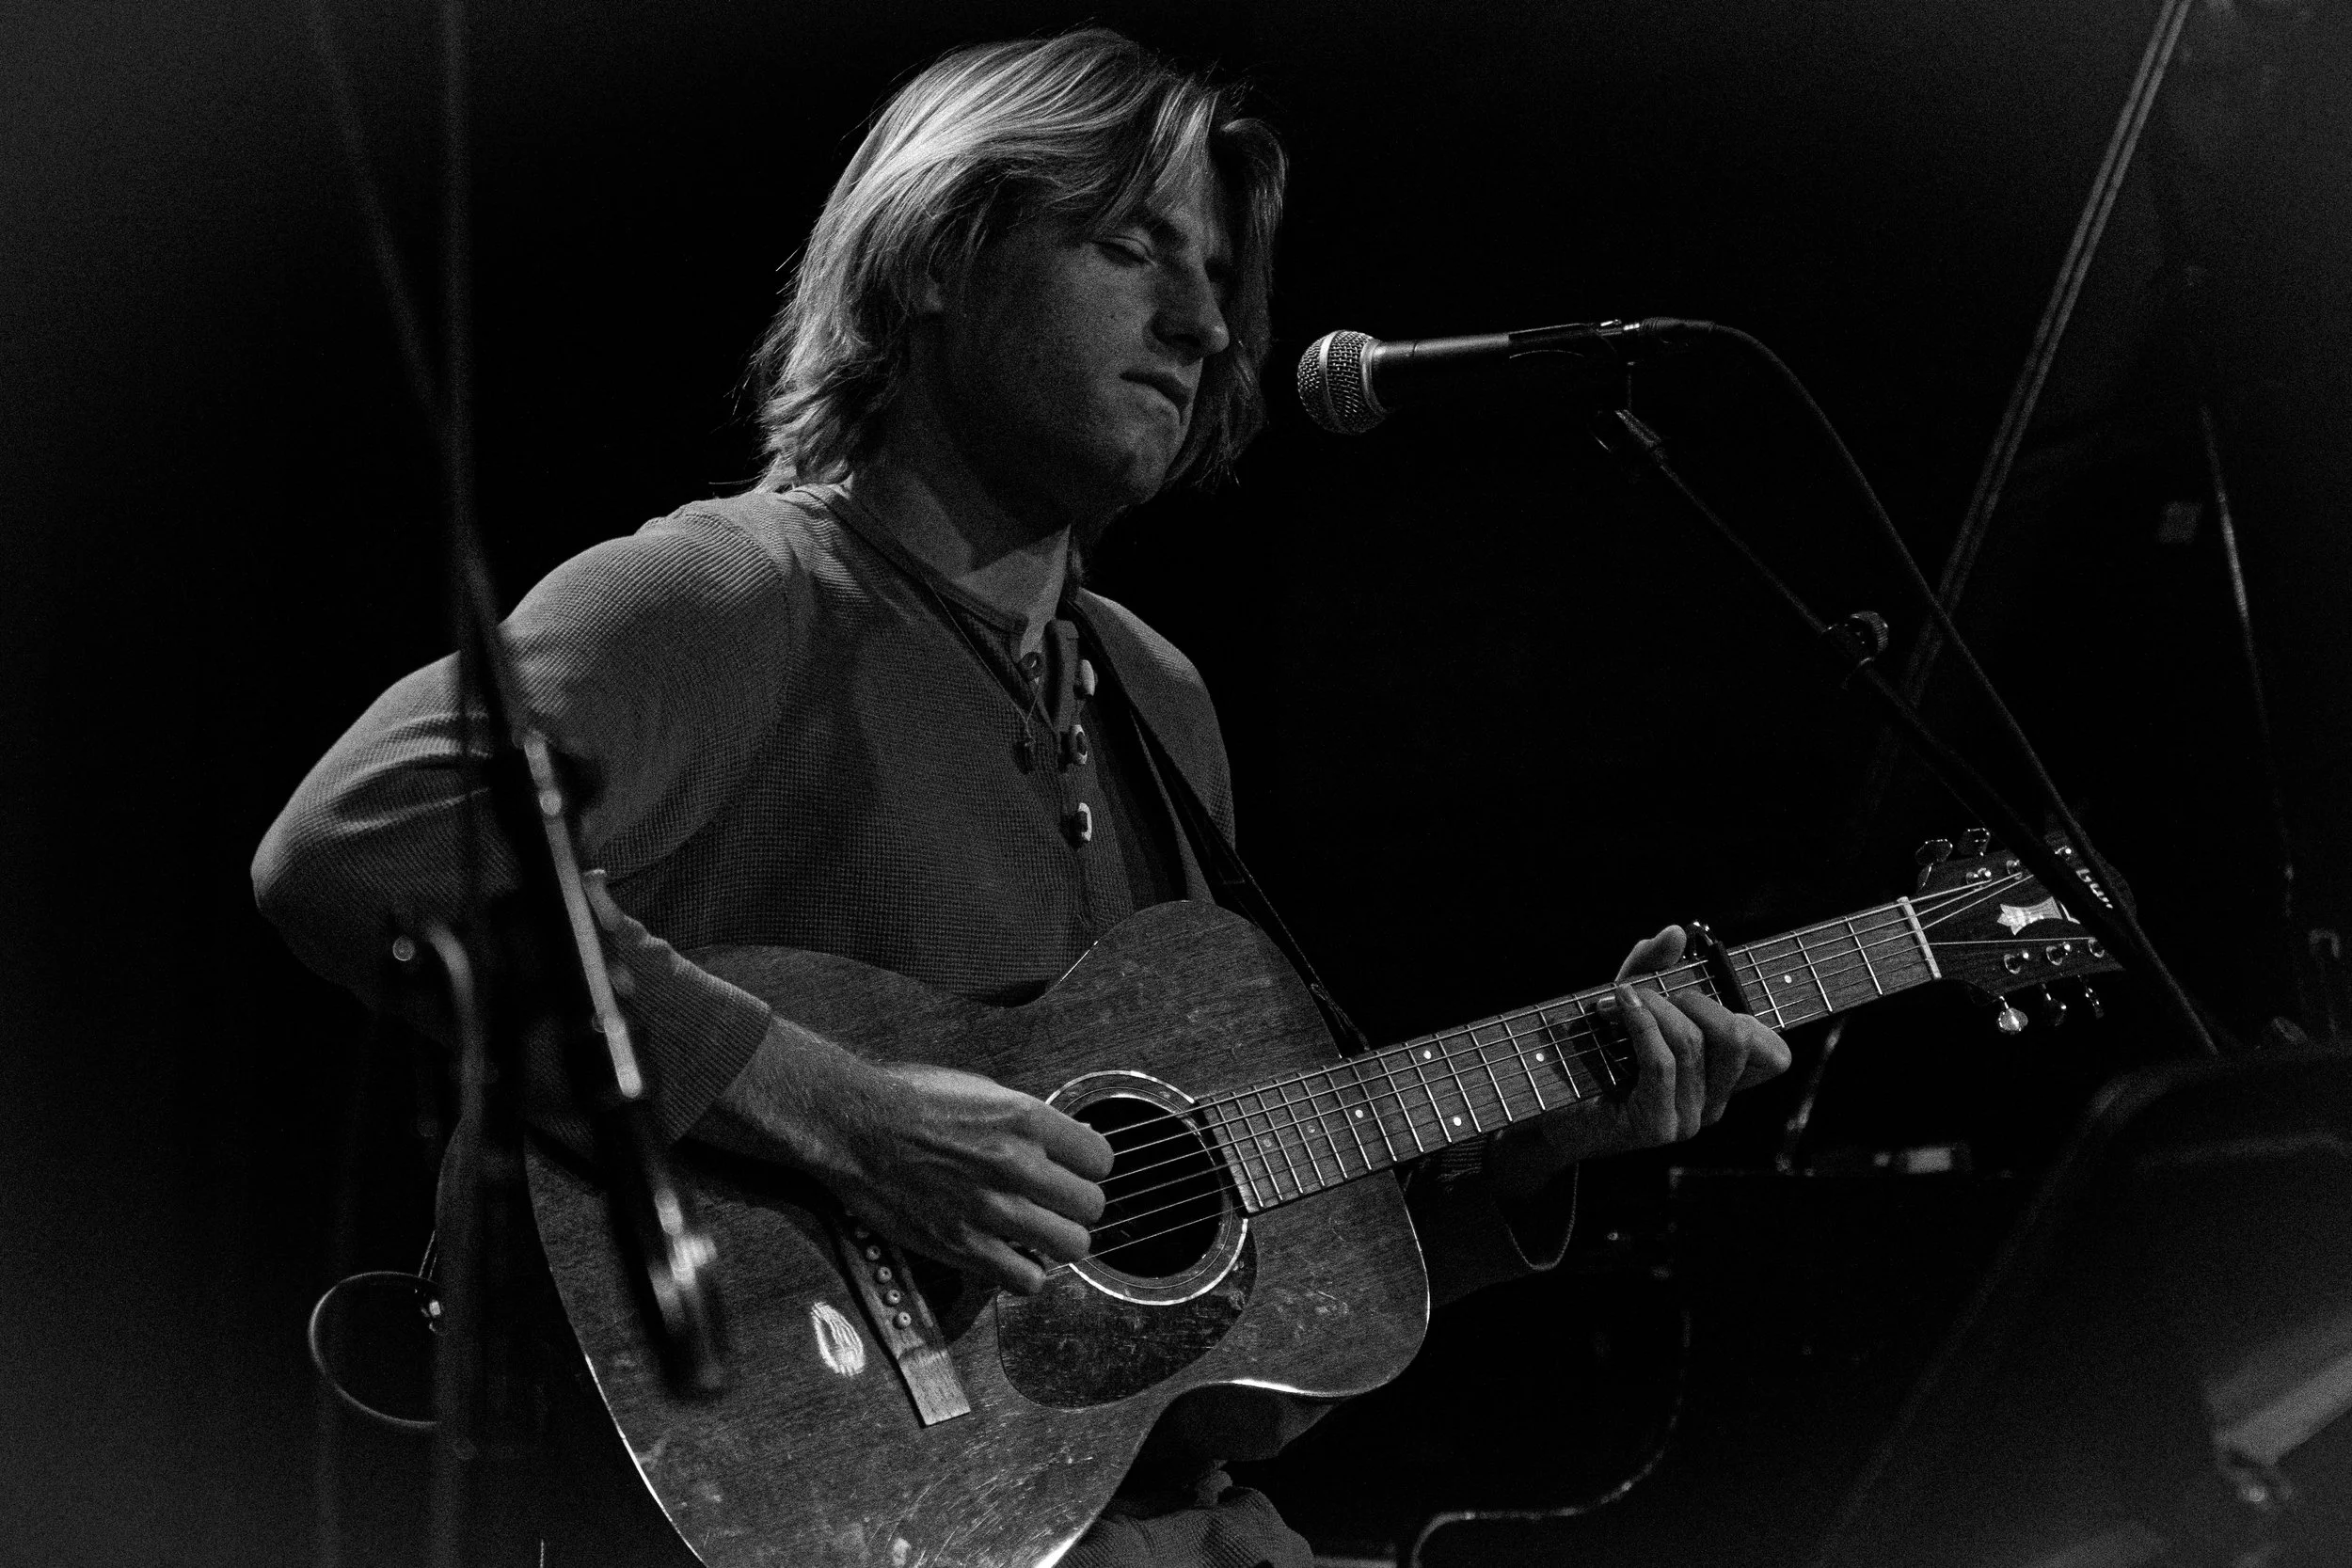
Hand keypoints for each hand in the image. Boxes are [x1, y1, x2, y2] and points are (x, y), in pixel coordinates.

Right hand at [694, 1021, 1113, 1293]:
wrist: (854, 1127)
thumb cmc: (913, 1103)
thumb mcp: (984, 1091)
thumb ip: (1033, 1121)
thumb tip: (1073, 1144)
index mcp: (1026, 1119)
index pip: (1101, 1160)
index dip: (1089, 1170)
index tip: (1073, 1173)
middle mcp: (1016, 1164)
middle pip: (1091, 1207)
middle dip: (1076, 1208)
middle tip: (1053, 1206)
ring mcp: (991, 1208)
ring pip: (1071, 1247)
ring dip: (1056, 1243)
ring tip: (1035, 1234)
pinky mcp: (964, 1246)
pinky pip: (1027, 1279)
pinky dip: (1023, 1273)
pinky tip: (1007, 1256)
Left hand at [1488, 925, 1791, 1193]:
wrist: (1546, 1110)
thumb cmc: (1590, 1056)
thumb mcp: (1627, 1003)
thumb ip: (1653, 969)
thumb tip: (1676, 932)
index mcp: (1720, 1080)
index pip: (1774, 1054)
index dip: (1750, 1014)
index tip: (1699, 988)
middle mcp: (1714, 1105)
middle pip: (1737, 1038)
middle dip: (1694, 998)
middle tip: (1651, 990)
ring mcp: (1688, 1120)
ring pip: (1692, 1044)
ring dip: (1653, 1005)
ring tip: (1618, 996)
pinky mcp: (1657, 1126)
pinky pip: (1662, 1063)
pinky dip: (1640, 1023)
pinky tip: (1616, 1004)